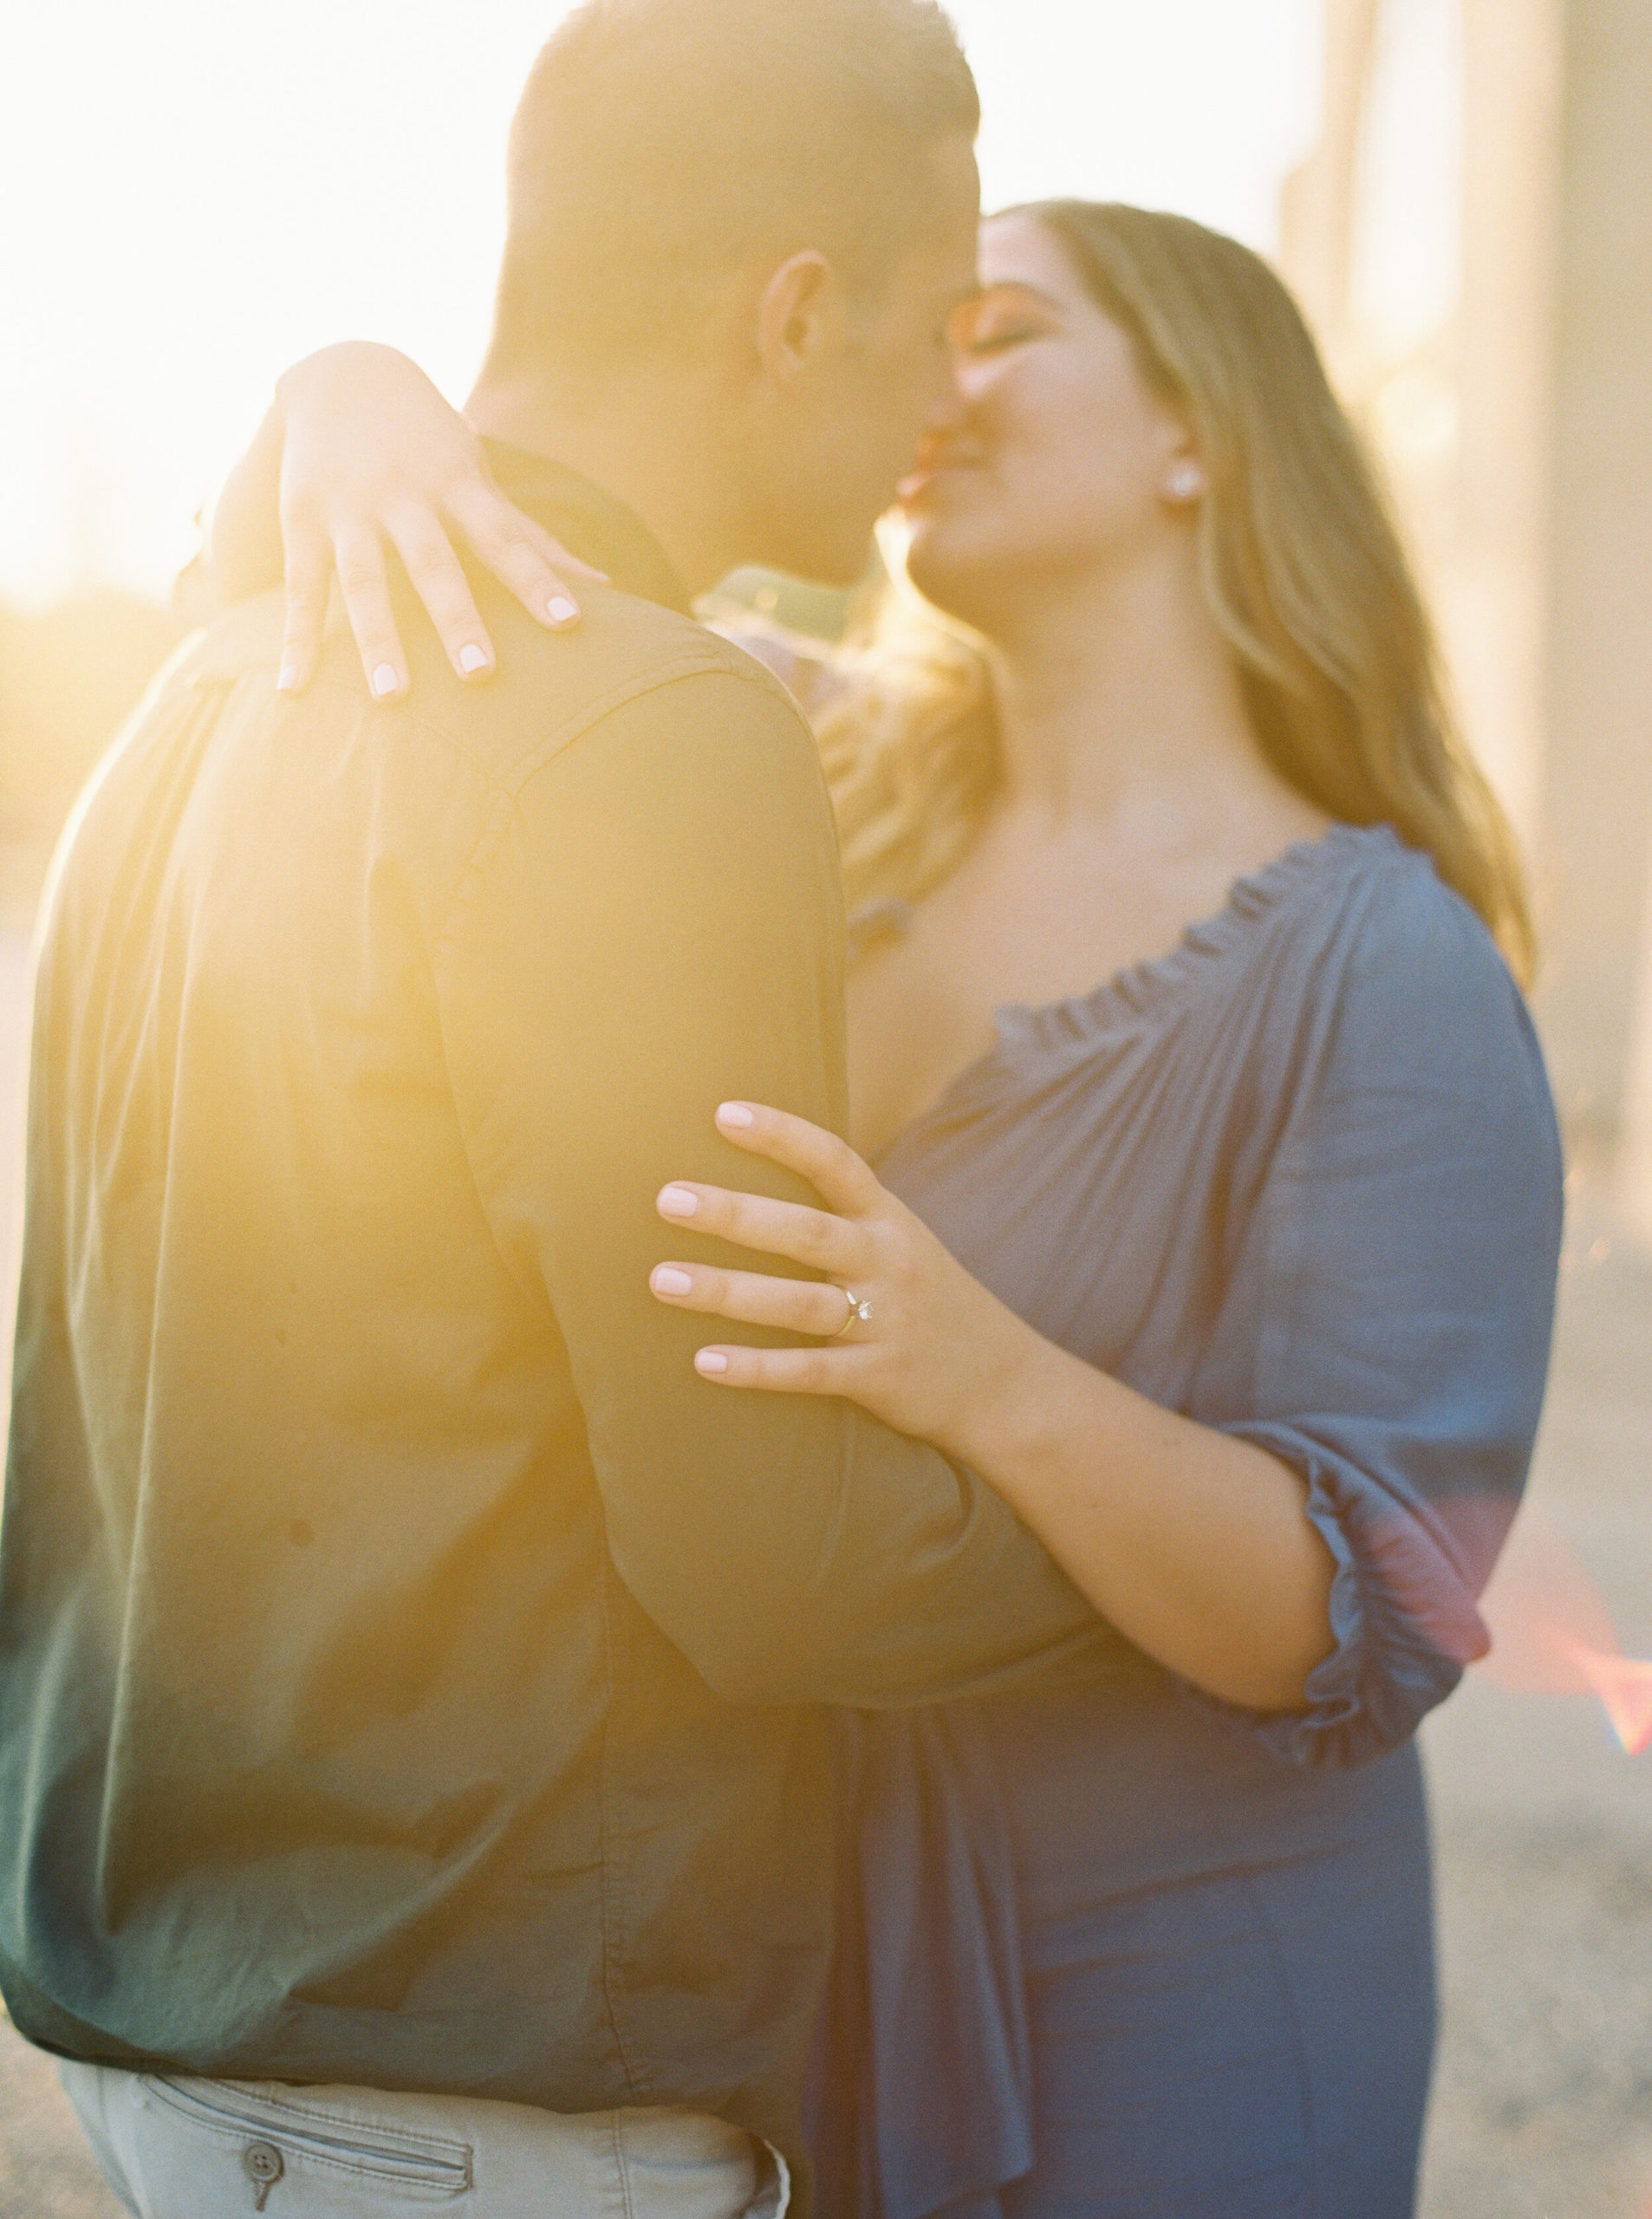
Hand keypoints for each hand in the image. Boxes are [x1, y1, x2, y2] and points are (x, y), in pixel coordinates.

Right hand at [264, 344, 606, 698]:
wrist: (341, 370)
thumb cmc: (430, 443)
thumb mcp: (478, 476)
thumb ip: (531, 539)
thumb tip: (603, 588)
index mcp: (456, 482)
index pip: (503, 536)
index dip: (536, 579)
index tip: (570, 623)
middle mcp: (402, 494)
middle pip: (433, 563)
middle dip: (456, 617)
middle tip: (480, 675)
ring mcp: (348, 508)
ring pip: (363, 581)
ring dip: (377, 641)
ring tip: (392, 699)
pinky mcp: (301, 520)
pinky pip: (301, 589)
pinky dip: (297, 641)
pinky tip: (296, 690)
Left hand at [649, 1101, 1040, 1457]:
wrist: (1005, 1383)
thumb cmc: (930, 1303)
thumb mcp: (902, 1244)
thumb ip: (843, 1219)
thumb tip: (752, 1192)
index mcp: (889, 1222)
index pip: (836, 1163)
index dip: (783, 1136)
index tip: (725, 1114)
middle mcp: (887, 1263)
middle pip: (804, 1232)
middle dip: (734, 1214)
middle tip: (669, 1198)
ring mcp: (885, 1322)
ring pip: (797, 1304)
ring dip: (727, 1292)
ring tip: (663, 1281)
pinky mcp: (878, 1378)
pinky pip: (808, 1372)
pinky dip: (757, 1368)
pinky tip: (704, 1362)